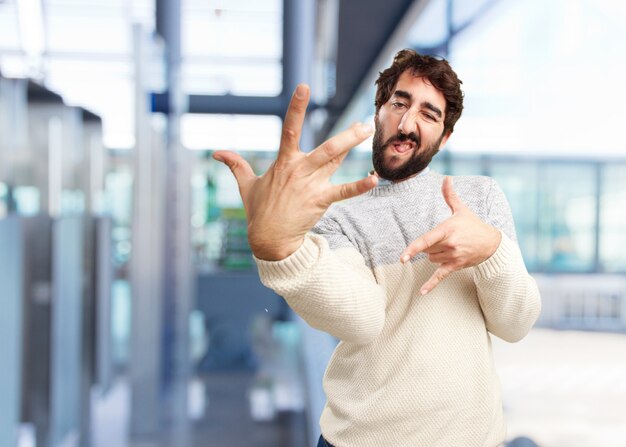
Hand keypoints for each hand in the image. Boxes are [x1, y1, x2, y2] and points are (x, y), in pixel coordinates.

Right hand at [213, 84, 376, 260]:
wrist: (268, 238)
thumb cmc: (259, 210)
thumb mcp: (246, 185)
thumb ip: (235, 164)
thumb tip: (216, 152)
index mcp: (283, 163)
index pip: (289, 128)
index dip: (296, 107)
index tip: (303, 87)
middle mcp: (299, 170)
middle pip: (326, 147)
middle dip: (347, 134)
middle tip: (365, 121)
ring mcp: (311, 186)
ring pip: (335, 161)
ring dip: (352, 146)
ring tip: (368, 131)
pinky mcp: (320, 201)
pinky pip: (342, 192)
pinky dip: (359, 186)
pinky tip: (374, 178)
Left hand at [400, 176, 500, 294]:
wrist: (492, 243)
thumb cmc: (473, 225)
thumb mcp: (461, 209)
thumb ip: (450, 195)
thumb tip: (446, 178)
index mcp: (447, 229)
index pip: (427, 240)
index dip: (413, 249)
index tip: (402, 257)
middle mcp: (450, 245)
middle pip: (426, 250)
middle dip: (430, 245)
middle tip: (444, 239)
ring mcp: (453, 257)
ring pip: (431, 259)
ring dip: (434, 255)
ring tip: (449, 247)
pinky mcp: (456, 266)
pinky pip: (440, 276)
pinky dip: (431, 285)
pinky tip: (421, 293)